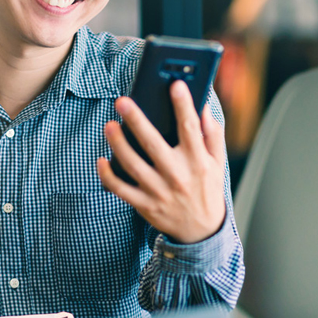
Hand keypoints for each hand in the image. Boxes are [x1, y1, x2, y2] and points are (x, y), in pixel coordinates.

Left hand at [97, 80, 226, 243]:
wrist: (202, 232)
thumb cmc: (208, 190)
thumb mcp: (218, 163)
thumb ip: (212, 135)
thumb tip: (204, 108)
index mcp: (197, 161)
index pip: (190, 128)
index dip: (183, 105)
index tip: (175, 84)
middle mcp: (177, 175)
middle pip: (153, 143)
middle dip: (137, 120)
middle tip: (122, 101)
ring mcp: (159, 191)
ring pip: (133, 165)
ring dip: (118, 144)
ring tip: (109, 125)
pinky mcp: (145, 205)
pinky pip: (122, 189)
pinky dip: (109, 176)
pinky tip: (100, 160)